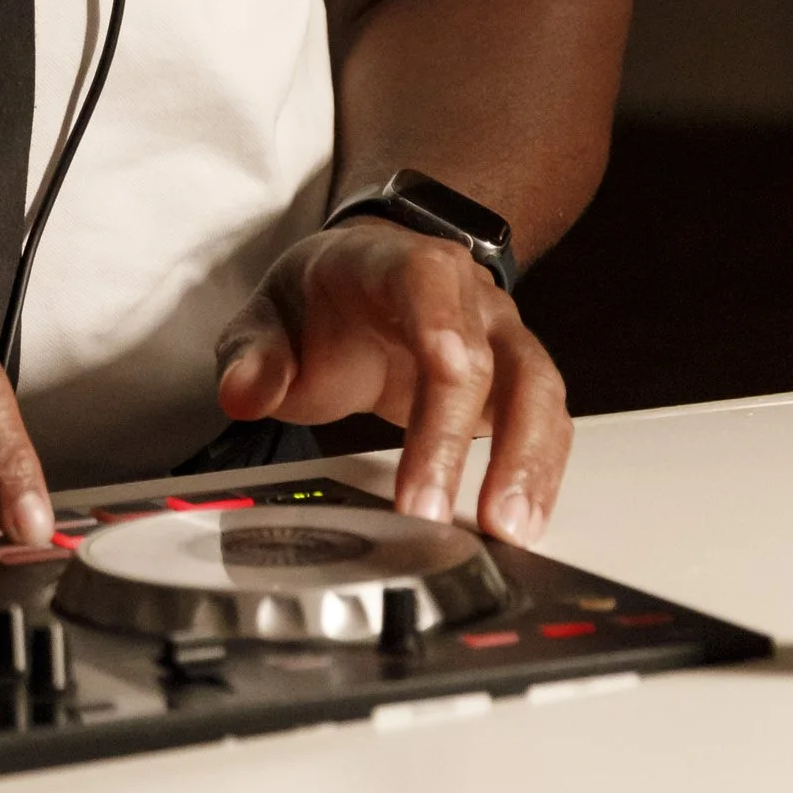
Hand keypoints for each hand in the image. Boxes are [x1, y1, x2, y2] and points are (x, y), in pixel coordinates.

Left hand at [213, 222, 568, 543]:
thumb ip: (253, 354)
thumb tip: (244, 393)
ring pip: (535, 389)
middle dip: (455, 435)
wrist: (368, 288)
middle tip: (428, 508)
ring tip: (505, 528)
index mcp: (397, 264)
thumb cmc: (326, 302)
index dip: (442, 321)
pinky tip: (521, 523)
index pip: (428, 280)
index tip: (448, 368)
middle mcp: (464, 296)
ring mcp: (500, 337)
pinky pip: (547, 424)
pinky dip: (541, 474)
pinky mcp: (518, 383)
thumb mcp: (270, 316)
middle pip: (482, 355)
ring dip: (525, 460)